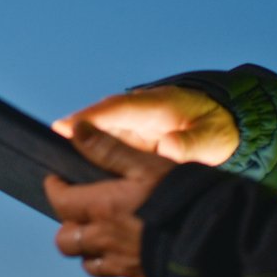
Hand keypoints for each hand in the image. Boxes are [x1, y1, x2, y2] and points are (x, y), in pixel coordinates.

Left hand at [45, 120, 176, 276]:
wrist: (216, 243)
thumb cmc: (182, 199)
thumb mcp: (146, 164)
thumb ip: (109, 150)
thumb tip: (75, 129)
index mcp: (102, 209)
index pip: (60, 203)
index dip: (54, 189)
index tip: (56, 181)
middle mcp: (106, 242)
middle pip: (66, 242)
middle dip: (68, 226)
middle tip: (80, 212)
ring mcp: (124, 266)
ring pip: (90, 264)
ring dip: (90, 250)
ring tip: (104, 236)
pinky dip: (122, 268)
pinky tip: (135, 256)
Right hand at [55, 85, 236, 164]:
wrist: (224, 126)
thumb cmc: (217, 130)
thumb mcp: (213, 138)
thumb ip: (192, 144)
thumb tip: (170, 147)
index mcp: (157, 105)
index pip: (118, 108)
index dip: (92, 117)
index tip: (68, 127)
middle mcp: (138, 112)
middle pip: (101, 118)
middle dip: (76, 127)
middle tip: (53, 142)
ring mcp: (132, 125)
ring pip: (99, 130)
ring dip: (77, 141)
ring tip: (55, 162)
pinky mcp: (130, 139)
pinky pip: (104, 143)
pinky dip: (89, 153)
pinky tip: (74, 172)